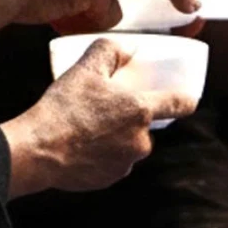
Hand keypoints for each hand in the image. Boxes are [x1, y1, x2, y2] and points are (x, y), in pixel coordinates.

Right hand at [1, 39, 196, 196]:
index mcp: (140, 111)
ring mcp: (126, 163)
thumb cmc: (63, 108)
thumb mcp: (85, 68)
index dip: (187, 99)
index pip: (179, 104)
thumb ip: (109, 51)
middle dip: (130, 117)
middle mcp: (140, 140)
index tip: (189, 98)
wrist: (39, 150)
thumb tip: (126, 49)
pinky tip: (82, 145)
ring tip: (88, 127)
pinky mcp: (110, 179)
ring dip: (117, 136)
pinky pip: (114, 162)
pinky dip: (104, 154)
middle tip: (104, 107)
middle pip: (146, 125)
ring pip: (129, 145)